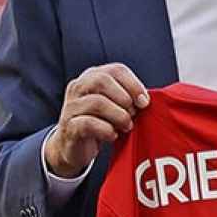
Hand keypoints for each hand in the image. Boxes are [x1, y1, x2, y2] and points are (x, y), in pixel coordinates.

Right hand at [45, 63, 148, 177]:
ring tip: (127, 126)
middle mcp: (78, 87)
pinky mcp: (69, 127)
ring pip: (96, 102)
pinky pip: (88, 123)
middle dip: (124, 97)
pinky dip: (106, 130)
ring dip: (118, 115)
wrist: (73, 147)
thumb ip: (128, 98)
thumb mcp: (114, 105)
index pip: (115, 69)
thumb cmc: (99, 123)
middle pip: (102, 80)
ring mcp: (71, 107)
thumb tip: (147, 100)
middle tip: (134, 113)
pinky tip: (113, 135)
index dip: (133, 84)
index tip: (144, 101)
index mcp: (92, 77)